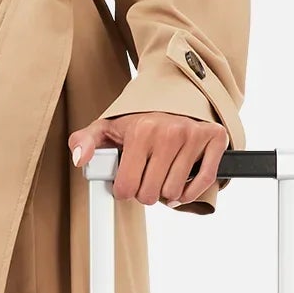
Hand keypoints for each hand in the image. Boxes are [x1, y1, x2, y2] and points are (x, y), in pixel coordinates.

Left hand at [67, 111, 226, 205]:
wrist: (173, 98)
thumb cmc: (139, 120)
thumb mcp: (106, 128)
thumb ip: (84, 142)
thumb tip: (79, 159)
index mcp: (141, 130)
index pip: (127, 187)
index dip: (125, 190)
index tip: (127, 180)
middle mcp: (169, 132)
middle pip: (150, 194)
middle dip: (145, 192)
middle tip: (145, 177)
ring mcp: (193, 135)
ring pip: (174, 192)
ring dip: (166, 192)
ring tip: (162, 175)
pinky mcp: (214, 138)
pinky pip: (203, 182)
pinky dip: (190, 192)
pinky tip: (180, 186)